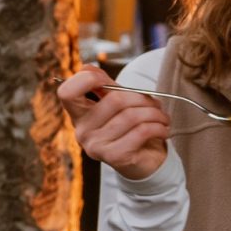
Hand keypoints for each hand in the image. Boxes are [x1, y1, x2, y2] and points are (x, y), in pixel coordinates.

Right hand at [56, 66, 170, 180]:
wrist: (143, 162)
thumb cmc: (129, 128)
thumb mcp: (116, 102)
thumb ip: (103, 85)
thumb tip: (88, 68)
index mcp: (79, 114)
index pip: (67, 92)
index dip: (86, 79)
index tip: (107, 80)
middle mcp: (82, 131)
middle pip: (114, 100)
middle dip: (142, 98)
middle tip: (155, 103)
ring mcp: (95, 146)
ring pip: (131, 116)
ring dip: (154, 113)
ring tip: (162, 117)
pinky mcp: (114, 158)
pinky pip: (141, 132)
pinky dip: (158, 127)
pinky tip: (163, 129)